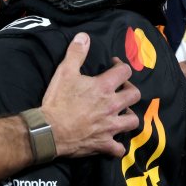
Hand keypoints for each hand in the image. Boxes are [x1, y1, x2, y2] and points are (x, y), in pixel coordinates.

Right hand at [41, 33, 139, 157]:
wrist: (50, 130)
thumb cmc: (58, 100)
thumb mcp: (64, 72)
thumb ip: (76, 53)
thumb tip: (85, 36)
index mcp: (103, 87)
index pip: (124, 71)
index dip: (120, 66)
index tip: (113, 65)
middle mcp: (112, 106)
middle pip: (134, 95)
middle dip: (130, 90)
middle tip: (120, 90)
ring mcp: (110, 126)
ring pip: (133, 121)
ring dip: (128, 116)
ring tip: (120, 114)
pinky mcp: (104, 143)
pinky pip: (119, 148)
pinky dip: (118, 146)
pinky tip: (113, 142)